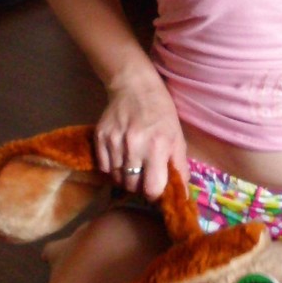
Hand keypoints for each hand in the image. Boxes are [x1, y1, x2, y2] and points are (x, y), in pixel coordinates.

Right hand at [95, 70, 186, 199]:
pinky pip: (103, 167)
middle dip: (140, 186)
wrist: (134, 86)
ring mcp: (114, 142)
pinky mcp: (99, 137)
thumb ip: (180, 167)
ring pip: (116, 178)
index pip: (152, 189)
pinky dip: (112, 167)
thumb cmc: (161, 113)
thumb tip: (182, 195)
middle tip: (144, 175)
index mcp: (157, 147)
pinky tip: (121, 156)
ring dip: (125, 177)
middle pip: (132, 186)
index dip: (155, 194)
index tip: (156, 188)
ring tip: (133, 164)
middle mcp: (134, 146)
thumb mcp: (177, 138)